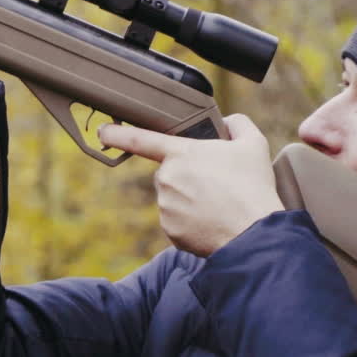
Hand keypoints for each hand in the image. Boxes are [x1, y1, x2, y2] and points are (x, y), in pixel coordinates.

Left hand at [98, 115, 284, 256]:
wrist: (253, 233)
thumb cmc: (252, 186)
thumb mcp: (252, 143)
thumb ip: (236, 123)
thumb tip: (226, 123)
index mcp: (180, 153)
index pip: (140, 139)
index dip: (118, 133)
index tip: (103, 131)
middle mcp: (167, 178)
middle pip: (170, 172)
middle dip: (187, 176)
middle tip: (216, 185)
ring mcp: (166, 206)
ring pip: (173, 198)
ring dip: (190, 200)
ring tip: (218, 205)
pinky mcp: (170, 230)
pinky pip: (177, 221)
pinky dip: (191, 221)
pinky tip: (212, 221)